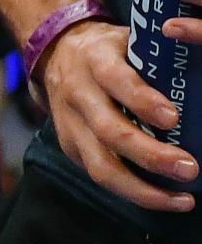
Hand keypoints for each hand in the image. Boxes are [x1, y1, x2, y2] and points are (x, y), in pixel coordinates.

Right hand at [43, 19, 197, 210]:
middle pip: (109, 132)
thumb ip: (155, 64)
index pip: (116, 80)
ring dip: (143, 189)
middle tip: (190, 168)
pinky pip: (100, 176)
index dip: (142, 101)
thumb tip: (198, 91)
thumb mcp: (127, 43)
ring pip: (101, 166)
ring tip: (182, 200)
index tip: (173, 118)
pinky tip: (164, 199)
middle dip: (151, 155)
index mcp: (95, 61)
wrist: (56, 56)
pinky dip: (134, 192)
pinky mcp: (70, 147)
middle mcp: (78, 95)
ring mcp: (70, 126)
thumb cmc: (108, 52)